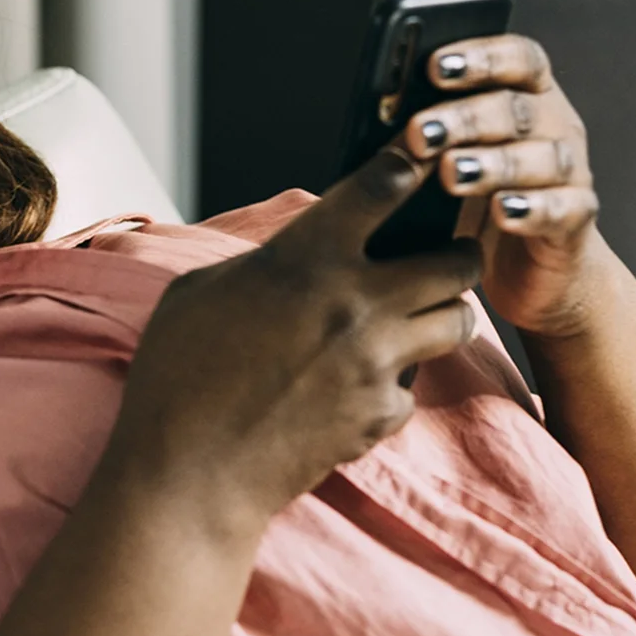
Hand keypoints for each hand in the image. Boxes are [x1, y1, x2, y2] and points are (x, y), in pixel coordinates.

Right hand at [102, 150, 485, 537]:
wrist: (189, 472)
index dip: (407, 166)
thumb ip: (263, 262)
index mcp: (307, 258)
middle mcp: (356, 303)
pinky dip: (395, 383)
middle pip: (456, 261)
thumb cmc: (178, 376)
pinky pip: (413, 386)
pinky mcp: (381, 415)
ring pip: (457, 322)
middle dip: (456, 252)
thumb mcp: (201, 290)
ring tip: (416, 317)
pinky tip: (358, 384)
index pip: (384, 186)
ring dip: (443, 314)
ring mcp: (376, 363)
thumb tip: (292, 257)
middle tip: (443, 256)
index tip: (417, 163)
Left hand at [398, 34, 616, 337]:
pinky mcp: (576, 219)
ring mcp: (571, 171)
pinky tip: (502, 212)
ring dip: (493, 163)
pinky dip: (532, 209)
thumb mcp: (446, 160)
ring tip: (451, 172)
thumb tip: (375, 114)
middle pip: (517, 109)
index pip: (517, 58)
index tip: (434, 66)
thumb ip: (426, 133)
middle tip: (421, 132)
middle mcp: (555, 125)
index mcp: (526, 95)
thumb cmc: (476, 202)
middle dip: (465, 118)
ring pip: (543, 157)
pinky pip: (562, 209)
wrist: (529, 266)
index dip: (480, 56)